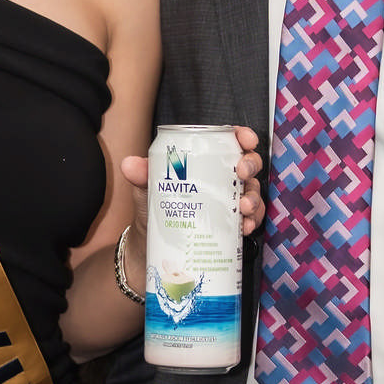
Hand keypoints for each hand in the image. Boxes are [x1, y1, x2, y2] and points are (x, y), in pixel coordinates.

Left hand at [117, 127, 266, 288]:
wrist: (150, 247)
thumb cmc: (152, 209)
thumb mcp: (147, 189)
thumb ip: (141, 175)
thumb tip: (129, 165)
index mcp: (204, 163)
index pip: (228, 143)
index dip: (243, 137)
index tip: (247, 140)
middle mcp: (221, 180)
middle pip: (246, 165)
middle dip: (251, 166)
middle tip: (242, 174)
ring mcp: (228, 203)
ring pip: (252, 193)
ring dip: (253, 198)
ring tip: (243, 207)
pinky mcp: (230, 226)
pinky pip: (249, 220)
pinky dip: (252, 221)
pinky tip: (245, 227)